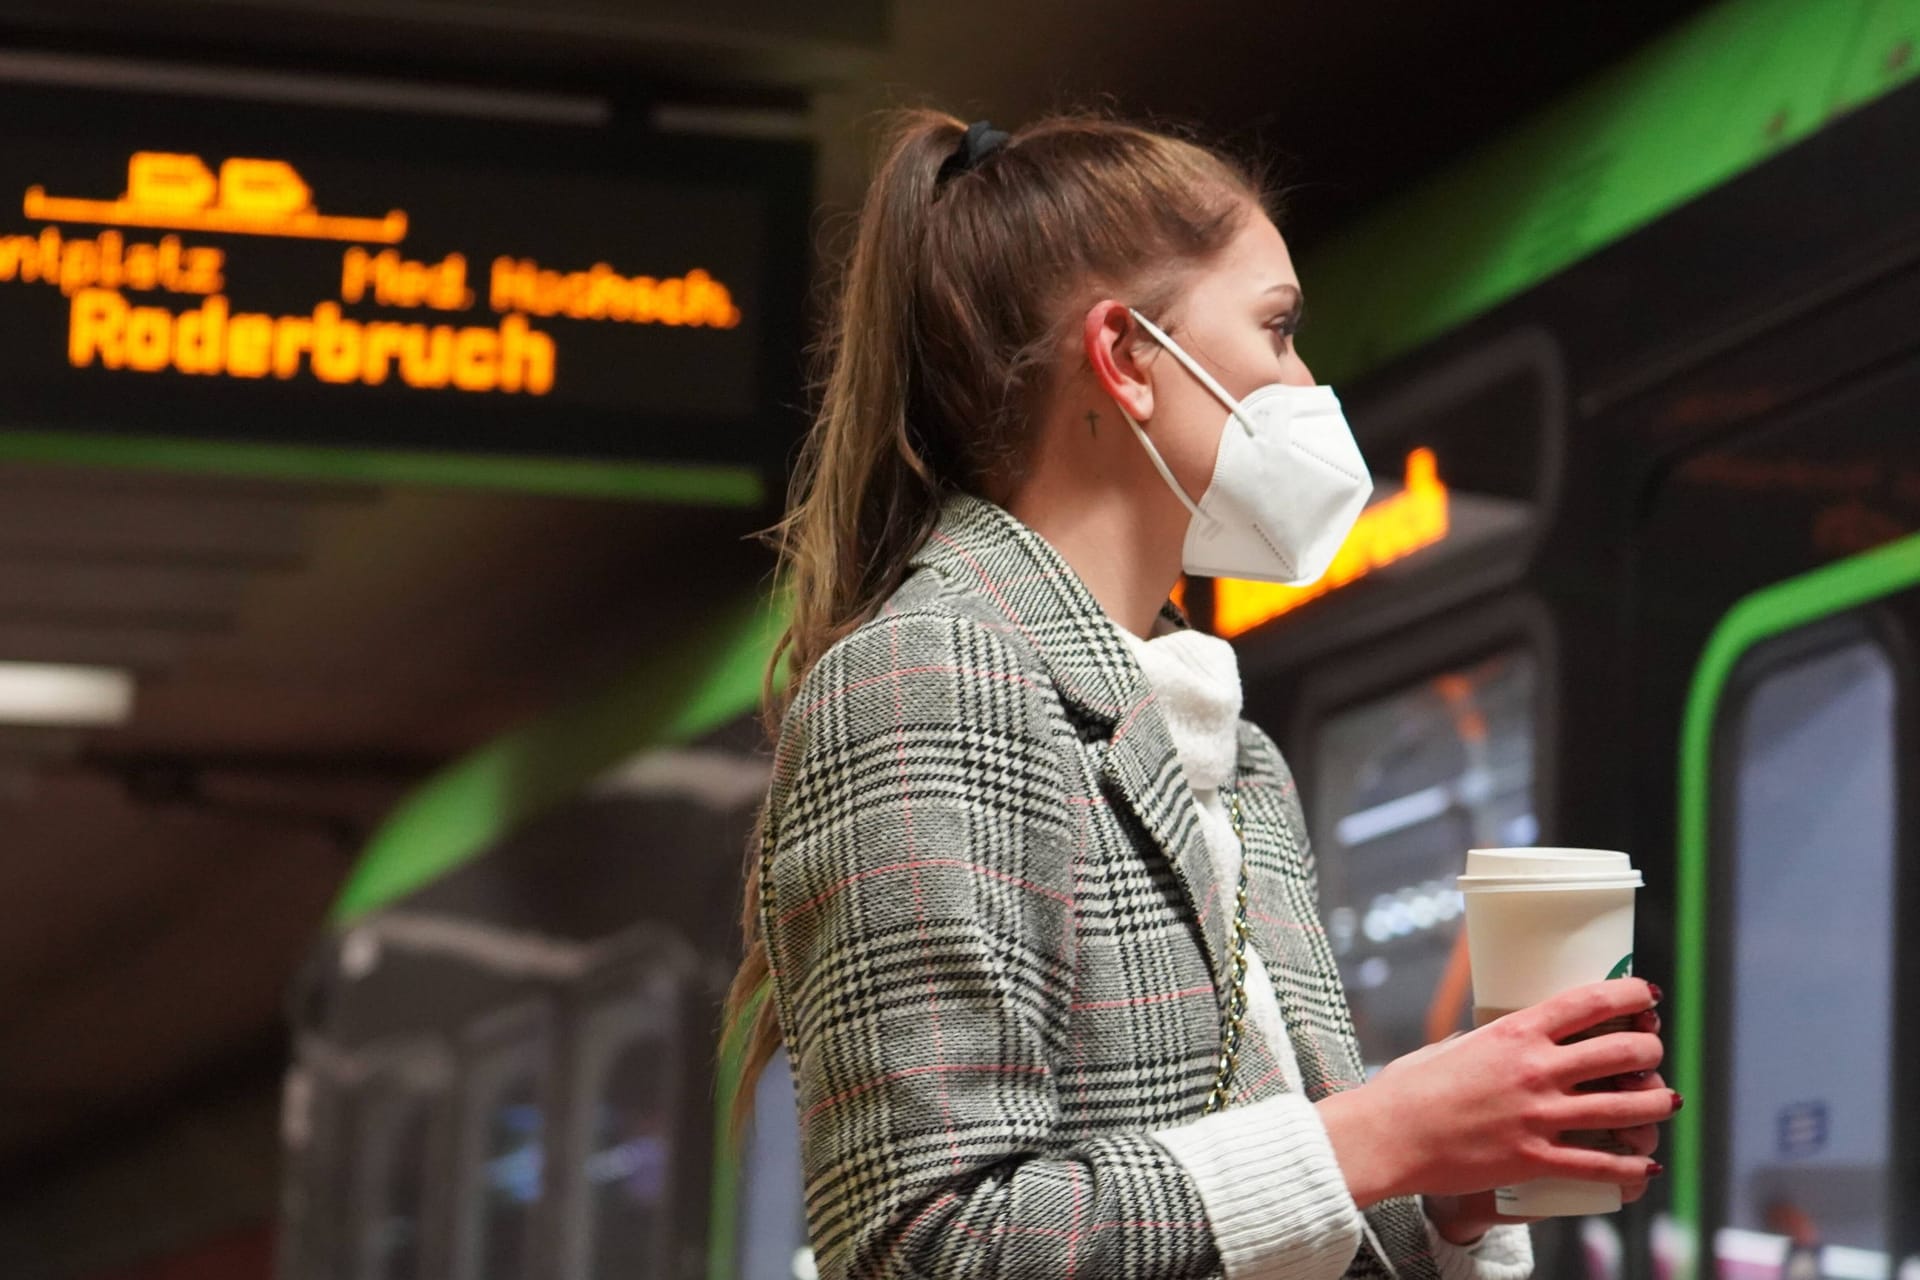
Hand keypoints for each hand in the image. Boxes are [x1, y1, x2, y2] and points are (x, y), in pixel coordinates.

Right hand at [1317, 979, 1672, 1206]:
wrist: (1387, 1136)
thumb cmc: (1409, 1089)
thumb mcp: (1452, 1046)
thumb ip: (1489, 1042)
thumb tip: (1509, 1040)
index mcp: (1514, 1033)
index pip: (1590, 1002)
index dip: (1632, 995)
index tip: (1649, 997)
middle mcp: (1534, 1070)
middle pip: (1623, 1051)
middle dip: (1651, 1050)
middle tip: (1652, 1053)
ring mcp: (1538, 1116)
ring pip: (1626, 1107)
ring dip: (1656, 1104)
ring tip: (1664, 1102)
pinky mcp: (1534, 1159)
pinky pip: (1601, 1164)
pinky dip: (1634, 1168)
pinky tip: (1646, 1167)